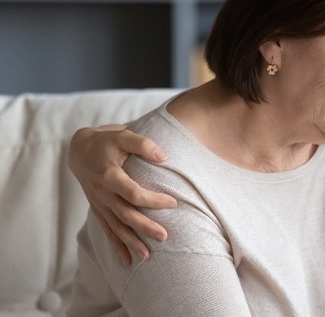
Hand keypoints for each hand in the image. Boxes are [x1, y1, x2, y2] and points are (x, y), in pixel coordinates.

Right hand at [68, 125, 176, 265]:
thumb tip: (164, 156)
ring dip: (131, 242)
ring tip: (147, 256)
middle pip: (126, 215)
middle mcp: (103, 194)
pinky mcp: (99, 210)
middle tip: (164, 237)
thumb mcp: (123, 136)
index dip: (152, 200)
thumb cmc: (106, 142)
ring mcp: (100, 204)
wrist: (79, 150)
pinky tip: (127, 261)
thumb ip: (143, 144)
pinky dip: (117, 246)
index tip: (173, 203)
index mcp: (110, 176)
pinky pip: (108, 231)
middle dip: (145, 227)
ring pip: (116, 227)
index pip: (133, 193)